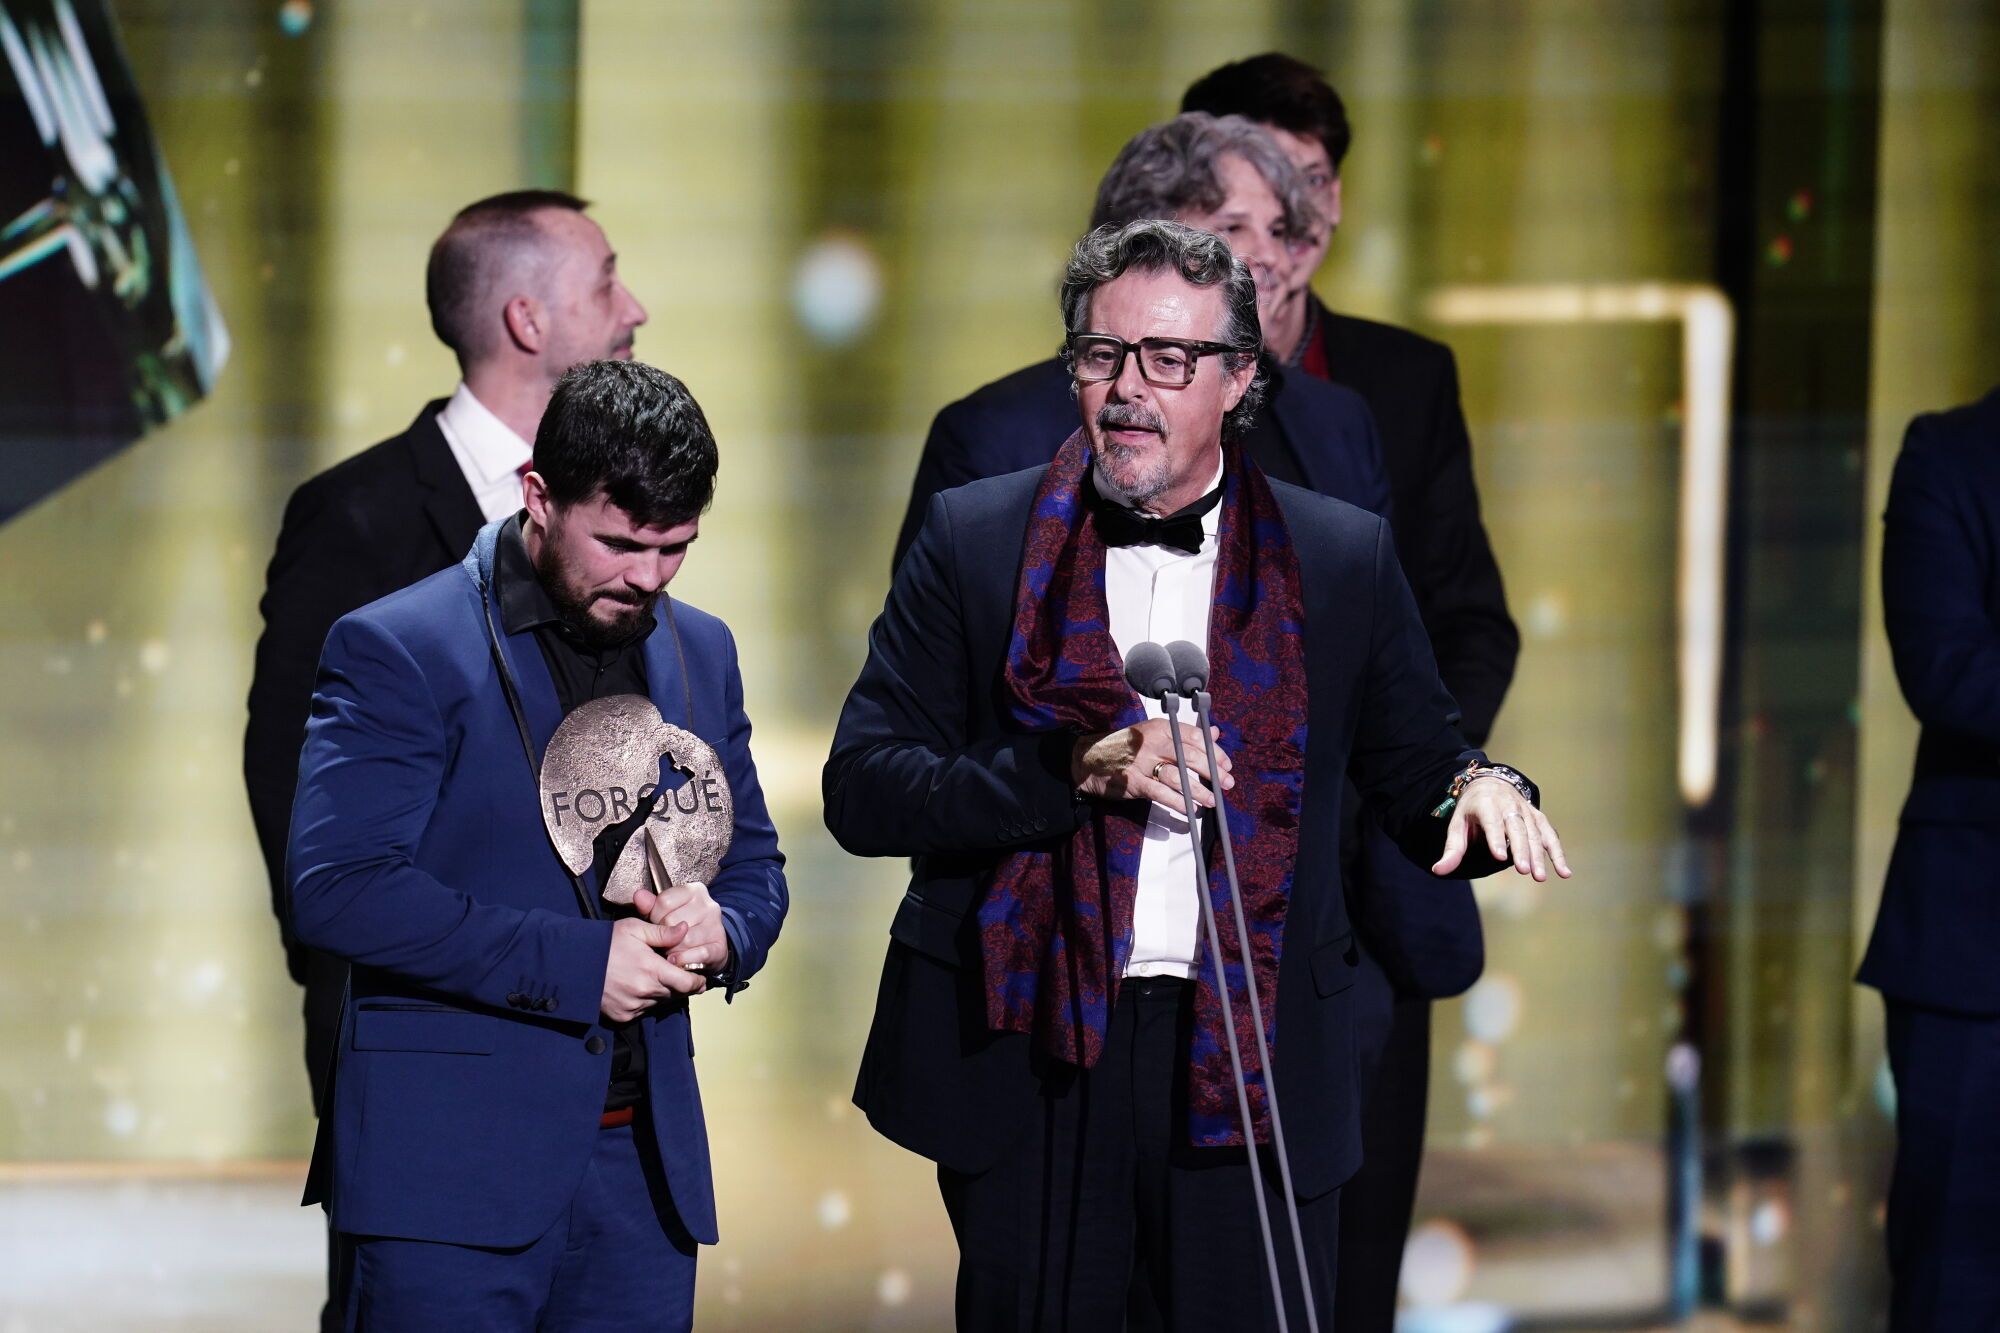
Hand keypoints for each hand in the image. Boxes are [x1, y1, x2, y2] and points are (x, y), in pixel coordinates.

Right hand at [599, 916, 705, 1022]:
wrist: (572, 964)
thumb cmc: (604, 943)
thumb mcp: (634, 929)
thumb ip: (662, 933)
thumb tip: (685, 929)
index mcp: (651, 970)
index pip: (687, 984)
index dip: (697, 982)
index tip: (701, 979)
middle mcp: (644, 992)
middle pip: (676, 995)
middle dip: (682, 987)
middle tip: (685, 978)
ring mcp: (633, 1006)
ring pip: (660, 1003)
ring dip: (664, 994)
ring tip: (658, 980)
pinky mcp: (622, 1016)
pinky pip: (644, 1010)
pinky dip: (647, 1001)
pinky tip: (639, 988)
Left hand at [633, 881, 728, 973]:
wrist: (708, 945)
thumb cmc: (683, 925)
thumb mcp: (666, 912)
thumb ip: (651, 905)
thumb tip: (639, 896)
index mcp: (694, 890)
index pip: (664, 901)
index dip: (654, 916)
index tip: (657, 923)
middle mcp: (708, 905)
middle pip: (672, 921)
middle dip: (663, 935)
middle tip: (663, 940)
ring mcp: (716, 925)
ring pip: (684, 939)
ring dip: (672, 950)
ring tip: (669, 951)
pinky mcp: (720, 945)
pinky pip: (698, 954)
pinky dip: (684, 960)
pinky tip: (677, 961)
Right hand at [1071, 720, 1233, 817]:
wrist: (1088, 760)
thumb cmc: (1125, 749)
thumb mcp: (1154, 734)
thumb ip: (1184, 734)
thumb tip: (1214, 733)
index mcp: (1160, 728)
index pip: (1196, 737)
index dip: (1215, 753)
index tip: (1226, 766)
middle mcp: (1152, 741)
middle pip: (1190, 756)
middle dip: (1212, 772)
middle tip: (1226, 784)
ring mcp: (1142, 762)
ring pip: (1178, 776)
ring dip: (1198, 790)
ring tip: (1211, 800)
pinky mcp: (1133, 781)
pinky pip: (1160, 793)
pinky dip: (1178, 802)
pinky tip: (1189, 809)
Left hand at [1432, 778, 1571, 880]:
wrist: (1490, 783)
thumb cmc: (1471, 810)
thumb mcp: (1457, 824)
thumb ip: (1452, 849)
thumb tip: (1438, 871)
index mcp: (1485, 804)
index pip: (1492, 822)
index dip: (1496, 839)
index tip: (1499, 857)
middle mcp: (1508, 805)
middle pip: (1516, 829)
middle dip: (1521, 850)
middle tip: (1522, 871)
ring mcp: (1525, 810)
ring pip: (1534, 833)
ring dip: (1539, 856)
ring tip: (1539, 877)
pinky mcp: (1538, 817)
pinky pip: (1549, 835)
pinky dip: (1557, 853)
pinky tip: (1564, 872)